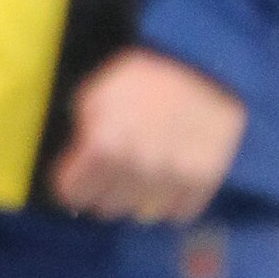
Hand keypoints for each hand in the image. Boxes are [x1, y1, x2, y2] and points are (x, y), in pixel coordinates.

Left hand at [48, 48, 246, 223]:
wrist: (206, 66)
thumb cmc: (142, 76)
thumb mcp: (96, 93)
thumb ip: (83, 131)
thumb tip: (78, 163)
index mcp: (104, 144)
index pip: (73, 193)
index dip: (72, 184)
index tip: (80, 177)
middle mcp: (137, 166)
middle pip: (105, 207)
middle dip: (104, 191)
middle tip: (113, 173)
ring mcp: (173, 175)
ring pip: (140, 211)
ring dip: (136, 197)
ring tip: (141, 176)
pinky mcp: (205, 179)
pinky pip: (179, 211)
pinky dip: (170, 201)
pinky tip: (168, 181)